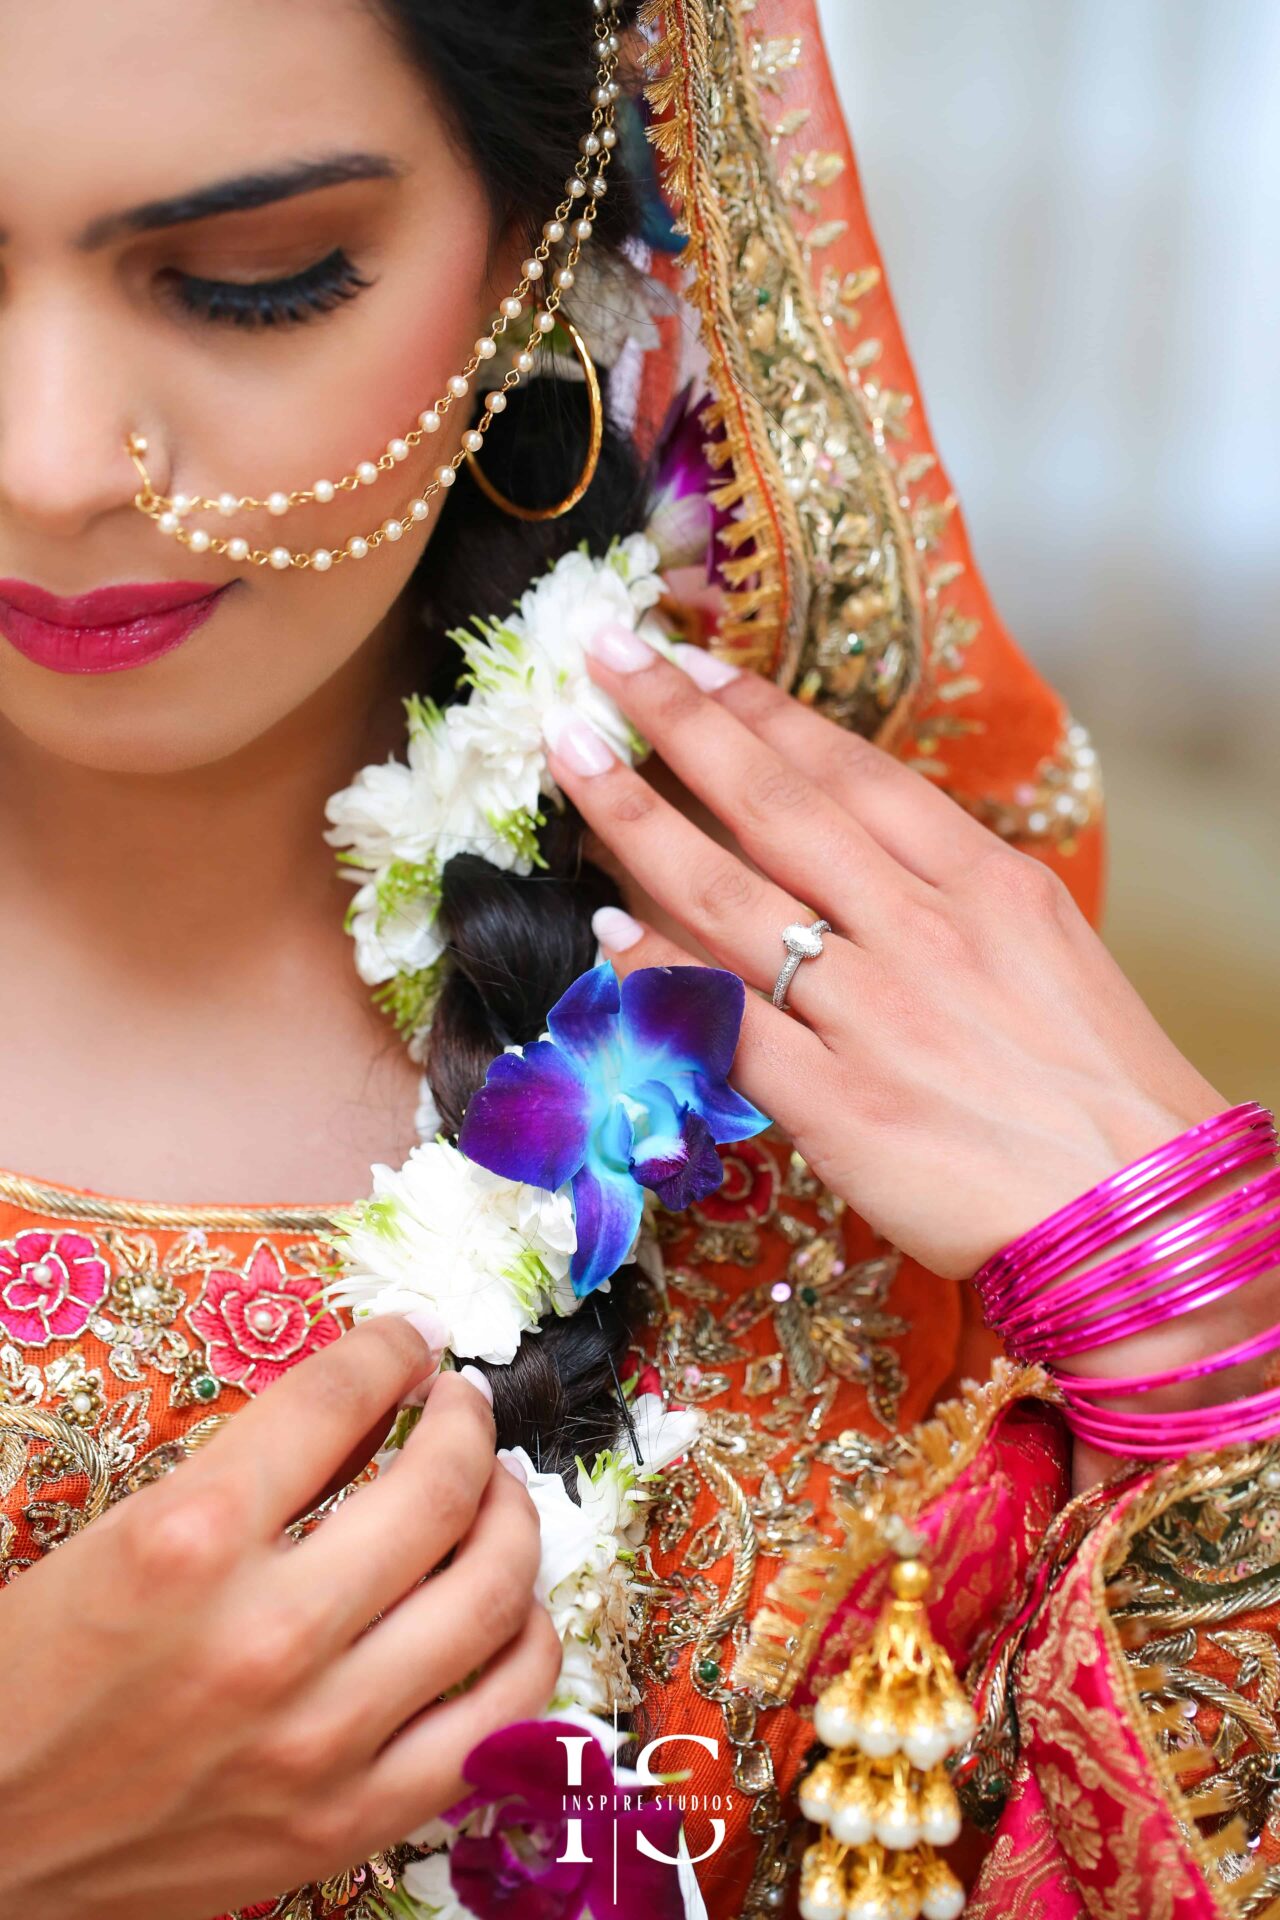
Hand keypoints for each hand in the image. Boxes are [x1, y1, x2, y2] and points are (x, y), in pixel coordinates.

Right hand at [0, 1319, 559, 1919]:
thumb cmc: (33, 1679)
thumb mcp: (120, 1536)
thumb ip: (254, 1468)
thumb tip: (373, 1398)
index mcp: (189, 1541)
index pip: (339, 1396)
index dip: (392, 1348)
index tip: (412, 1340)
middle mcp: (266, 1636)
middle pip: (440, 1489)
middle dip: (468, 1423)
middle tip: (461, 1408)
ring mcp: (318, 1740)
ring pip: (491, 1597)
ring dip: (513, 1519)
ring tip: (496, 1494)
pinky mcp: (346, 1822)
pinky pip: (497, 1725)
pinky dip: (529, 1649)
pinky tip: (515, 1611)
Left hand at [548, 625, 1228, 1284]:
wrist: (1145, 1215)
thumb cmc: (1100, 1089)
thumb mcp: (1046, 955)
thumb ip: (949, 900)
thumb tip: (847, 864)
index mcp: (988, 885)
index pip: (852, 773)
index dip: (761, 713)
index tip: (695, 665)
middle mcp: (926, 932)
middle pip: (775, 805)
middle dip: (680, 721)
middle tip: (607, 658)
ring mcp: (878, 1016)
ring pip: (729, 895)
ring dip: (637, 820)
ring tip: (573, 760)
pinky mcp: (841, 1107)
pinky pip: (725, 1022)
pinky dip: (658, 972)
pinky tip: (607, 928)